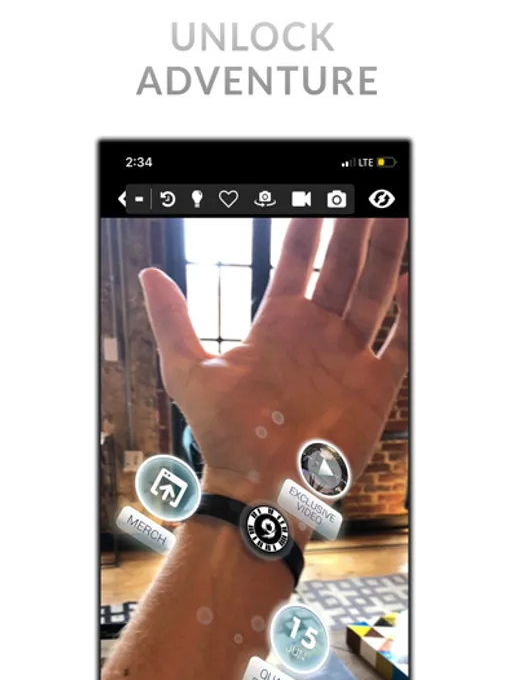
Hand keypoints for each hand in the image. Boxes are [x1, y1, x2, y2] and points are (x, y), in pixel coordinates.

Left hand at [140, 218, 407, 505]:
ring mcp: (348, 358)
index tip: (318, 193)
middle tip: (365, 192)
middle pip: (342, 266)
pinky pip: (399, 343)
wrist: (259, 487)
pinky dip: (407, 315)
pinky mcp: (374, 387)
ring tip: (395, 213)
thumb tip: (148, 275)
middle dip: (354, 227)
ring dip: (385, 253)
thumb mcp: (187, 372)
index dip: (308, 226)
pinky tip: (409, 280)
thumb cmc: (223, 436)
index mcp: (279, 324)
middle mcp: (317, 334)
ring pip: (374, 293)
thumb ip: (173, 321)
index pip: (298, 261)